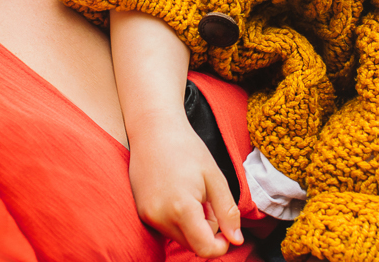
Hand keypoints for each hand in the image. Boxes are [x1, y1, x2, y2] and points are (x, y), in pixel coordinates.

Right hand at [128, 116, 242, 256]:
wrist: (153, 129)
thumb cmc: (186, 148)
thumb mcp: (215, 178)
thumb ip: (227, 212)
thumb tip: (237, 240)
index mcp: (182, 209)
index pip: (205, 249)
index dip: (221, 245)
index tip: (227, 229)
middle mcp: (160, 217)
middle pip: (193, 244)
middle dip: (206, 229)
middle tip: (206, 199)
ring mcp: (148, 216)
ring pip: (180, 237)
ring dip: (191, 224)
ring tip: (190, 193)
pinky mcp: (141, 212)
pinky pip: (166, 228)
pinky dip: (177, 219)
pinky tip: (177, 194)